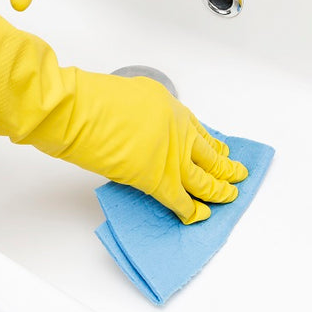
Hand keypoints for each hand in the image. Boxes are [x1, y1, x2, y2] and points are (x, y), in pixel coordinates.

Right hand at [0, 0, 247, 223]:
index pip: (198, 129)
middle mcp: (177, 129)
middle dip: (225, 167)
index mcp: (168, 105)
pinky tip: (197, 217)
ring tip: (228, 197)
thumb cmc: (86, 98)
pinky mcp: (158, 179)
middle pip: (209, 153)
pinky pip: (182, 201)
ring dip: (219, 190)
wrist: (75, 110)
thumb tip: (137, 130)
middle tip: (237, 174)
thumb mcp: (123, 93)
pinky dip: (191, 211)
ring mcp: (170, 155)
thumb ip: (139, 113)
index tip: (220, 149)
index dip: (211, 142)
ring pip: (205, 179)